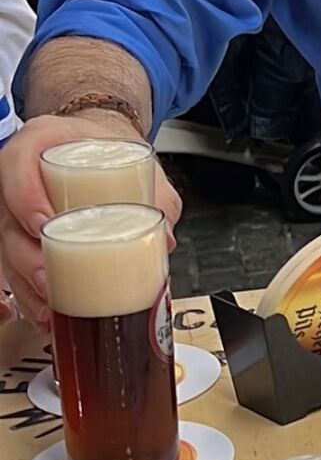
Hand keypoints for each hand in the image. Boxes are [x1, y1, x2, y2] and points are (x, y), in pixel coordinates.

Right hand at [0, 115, 182, 328]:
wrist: (97, 146)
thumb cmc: (107, 150)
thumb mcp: (135, 159)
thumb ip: (158, 195)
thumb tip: (166, 240)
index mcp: (41, 144)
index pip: (16, 163)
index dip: (25, 196)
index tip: (43, 223)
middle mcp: (20, 177)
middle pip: (8, 220)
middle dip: (27, 259)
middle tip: (50, 281)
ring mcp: (16, 210)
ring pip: (7, 250)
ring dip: (27, 286)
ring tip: (51, 310)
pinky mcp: (22, 237)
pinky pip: (16, 269)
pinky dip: (30, 296)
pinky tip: (47, 315)